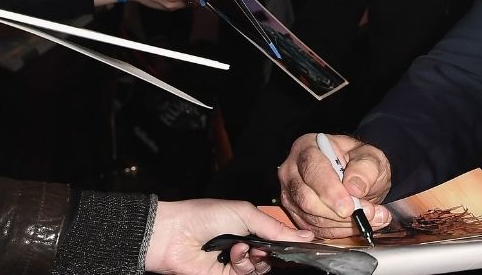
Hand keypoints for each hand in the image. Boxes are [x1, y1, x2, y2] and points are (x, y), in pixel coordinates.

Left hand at [144, 199, 315, 274]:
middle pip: (273, 255)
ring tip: (246, 247)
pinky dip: (244, 264)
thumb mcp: (246, 213)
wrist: (173, 235)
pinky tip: (235, 253)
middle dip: (273, 251)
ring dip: (257, 257)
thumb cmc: (207, 216)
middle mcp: (245, 244)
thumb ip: (275, 228)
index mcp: (250, 225)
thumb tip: (308, 237)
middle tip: (265, 245)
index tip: (301, 242)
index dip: (288, 240)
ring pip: (261, 268)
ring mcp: (235, 262)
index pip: (277, 236)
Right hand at [277, 133, 393, 238]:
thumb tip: (354, 187)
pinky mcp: (297, 214)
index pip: (312, 170)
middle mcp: (292, 171)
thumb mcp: (370, 157)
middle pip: (306, 198)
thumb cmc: (359, 162)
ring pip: (311, 217)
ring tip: (371, 218)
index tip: (349, 207)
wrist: (357, 177)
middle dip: (337, 212)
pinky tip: (358, 224)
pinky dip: (339, 231)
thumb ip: (365, 168)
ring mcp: (291, 195)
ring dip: (342, 223)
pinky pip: (315, 229)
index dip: (330, 191)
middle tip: (366, 213)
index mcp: (306, 148)